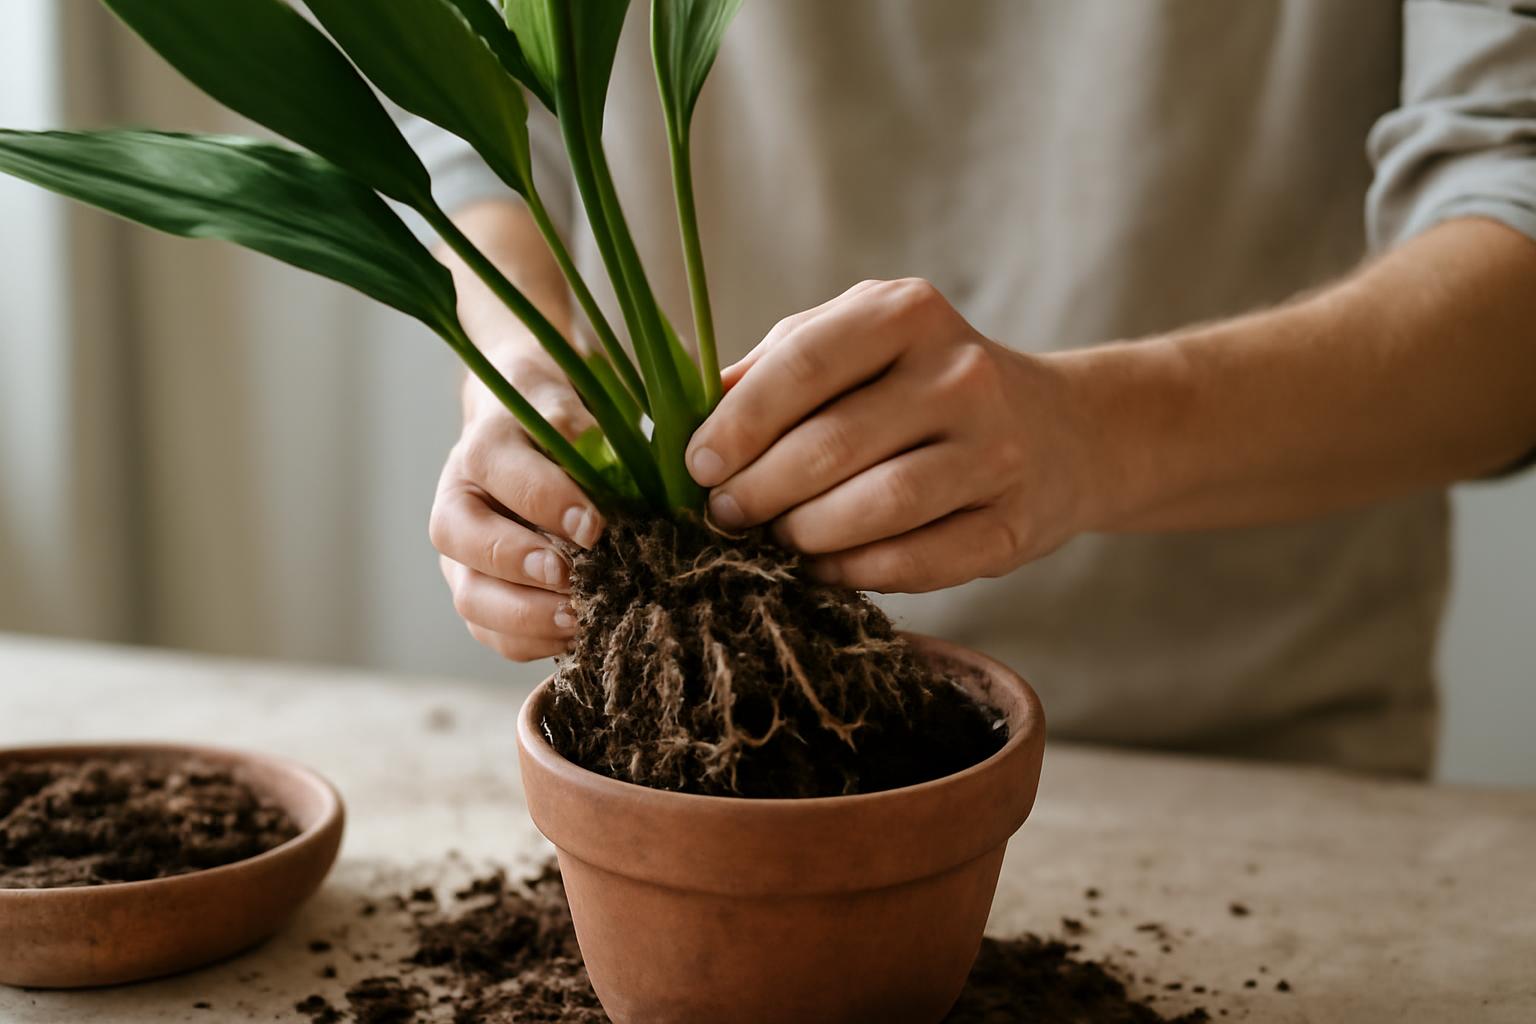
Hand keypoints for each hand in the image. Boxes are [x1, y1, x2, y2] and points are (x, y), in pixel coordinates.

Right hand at [429, 339, 604, 660]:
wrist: (536, 434)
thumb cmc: (561, 418)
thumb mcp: (566, 399)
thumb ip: (574, 421)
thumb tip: (595, 451)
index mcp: (481, 447)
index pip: (499, 472)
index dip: (545, 500)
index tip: (593, 524)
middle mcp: (459, 502)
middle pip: (463, 541)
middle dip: (519, 564)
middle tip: (571, 577)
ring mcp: (463, 555)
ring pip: (471, 597)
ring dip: (525, 617)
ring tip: (579, 618)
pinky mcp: (480, 592)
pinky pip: (492, 633)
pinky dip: (533, 643)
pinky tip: (578, 635)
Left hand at [686, 278, 1099, 592]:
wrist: (1064, 431)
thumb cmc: (924, 385)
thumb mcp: (858, 345)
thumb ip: (776, 367)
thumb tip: (678, 415)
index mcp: (908, 313)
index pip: (802, 365)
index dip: (738, 423)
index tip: (696, 464)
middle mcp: (962, 373)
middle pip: (830, 444)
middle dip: (759, 490)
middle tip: (723, 516)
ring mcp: (997, 450)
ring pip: (876, 506)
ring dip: (804, 535)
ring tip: (773, 541)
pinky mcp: (1014, 525)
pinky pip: (917, 562)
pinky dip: (855, 573)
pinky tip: (823, 567)